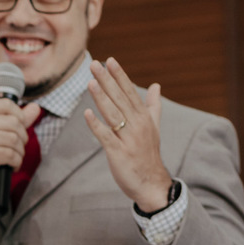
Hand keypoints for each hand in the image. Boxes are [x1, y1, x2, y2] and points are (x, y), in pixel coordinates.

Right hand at [0, 99, 41, 215]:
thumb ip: (14, 120)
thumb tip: (35, 108)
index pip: (7, 104)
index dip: (19, 117)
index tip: (16, 131)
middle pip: (14, 122)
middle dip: (22, 139)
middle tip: (14, 149)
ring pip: (14, 139)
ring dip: (19, 153)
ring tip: (12, 159)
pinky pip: (11, 154)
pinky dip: (15, 163)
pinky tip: (9, 166)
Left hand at [84, 57, 171, 211]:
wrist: (152, 183)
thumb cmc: (148, 153)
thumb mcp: (153, 127)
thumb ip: (153, 106)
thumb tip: (156, 85)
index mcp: (144, 118)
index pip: (129, 92)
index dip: (119, 76)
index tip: (110, 60)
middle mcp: (137, 125)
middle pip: (119, 99)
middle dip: (107, 81)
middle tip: (95, 64)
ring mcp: (128, 138)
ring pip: (113, 114)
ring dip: (101, 98)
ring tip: (90, 82)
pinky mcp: (119, 152)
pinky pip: (106, 136)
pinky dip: (96, 125)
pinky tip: (86, 114)